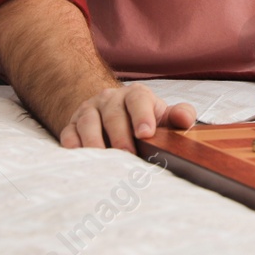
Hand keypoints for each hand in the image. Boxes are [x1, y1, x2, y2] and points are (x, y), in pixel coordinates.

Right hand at [58, 83, 196, 151]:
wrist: (114, 115)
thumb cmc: (144, 120)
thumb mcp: (163, 116)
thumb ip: (179, 116)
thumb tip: (185, 119)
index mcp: (135, 95)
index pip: (138, 99)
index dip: (142, 115)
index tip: (146, 133)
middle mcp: (109, 99)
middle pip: (112, 113)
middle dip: (120, 135)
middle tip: (128, 154)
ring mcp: (88, 111)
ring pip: (87, 121)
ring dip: (94, 141)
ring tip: (103, 159)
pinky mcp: (72, 125)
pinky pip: (68, 133)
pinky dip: (72, 144)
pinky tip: (79, 157)